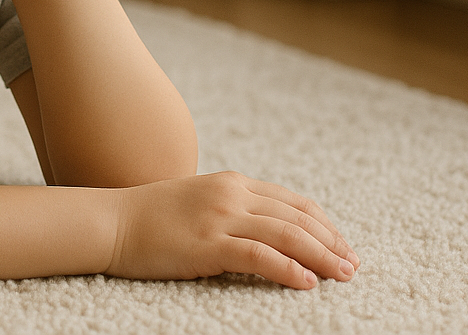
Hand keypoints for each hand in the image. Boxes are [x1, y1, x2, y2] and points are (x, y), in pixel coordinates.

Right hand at [109, 171, 359, 289]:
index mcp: (232, 183)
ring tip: (343, 275)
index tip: (343, 246)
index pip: (292, 201)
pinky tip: (306, 283)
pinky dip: (287, 269)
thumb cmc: (153, 217)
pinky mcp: (207, 243)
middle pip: (296, 217)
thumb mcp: (200, 201)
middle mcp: (231, 194)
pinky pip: (257, 255)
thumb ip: (232, 208)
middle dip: (330, 242)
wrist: (114, 220)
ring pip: (285, 234)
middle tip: (353, 266)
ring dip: (320, 256)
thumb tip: (267, 229)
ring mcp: (219, 217)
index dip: (324, 224)